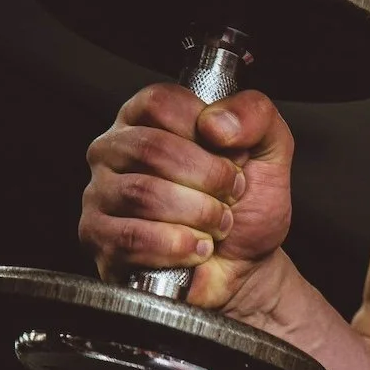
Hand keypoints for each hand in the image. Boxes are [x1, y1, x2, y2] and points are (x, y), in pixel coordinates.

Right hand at [80, 82, 294, 314]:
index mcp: (149, 117)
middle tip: (230, 196)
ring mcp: (101, 193)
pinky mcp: (100, 238)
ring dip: (199, 215)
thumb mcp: (270, 150)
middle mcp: (116, 149)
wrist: (246, 266)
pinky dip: (178, 246)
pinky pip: (134, 238)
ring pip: (143, 195)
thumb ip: (256, 115)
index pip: (161, 103)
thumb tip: (216, 122)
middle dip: (209, 179)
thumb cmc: (248, 206)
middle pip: (152, 149)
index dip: (208, 134)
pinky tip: (197, 248)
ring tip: (217, 224)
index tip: (234, 158)